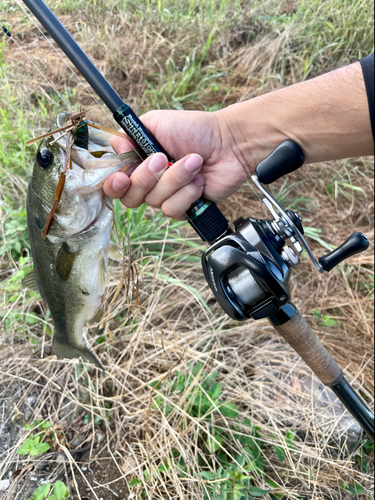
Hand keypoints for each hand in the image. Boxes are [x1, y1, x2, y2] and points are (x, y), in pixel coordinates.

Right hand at [103, 110, 250, 219]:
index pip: (114, 182)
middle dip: (147, 178)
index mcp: (138, 163)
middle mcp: (149, 183)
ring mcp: (166, 196)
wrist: (228, 143)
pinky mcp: (184, 208)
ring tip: (194, 162)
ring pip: (155, 201)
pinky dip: (187, 193)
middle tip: (164, 158)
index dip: (114, 184)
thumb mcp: (157, 122)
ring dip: (176, 179)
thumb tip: (115, 148)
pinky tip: (199, 181)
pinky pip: (173, 210)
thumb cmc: (195, 129)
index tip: (122, 178)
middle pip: (130, 197)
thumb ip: (130, 135)